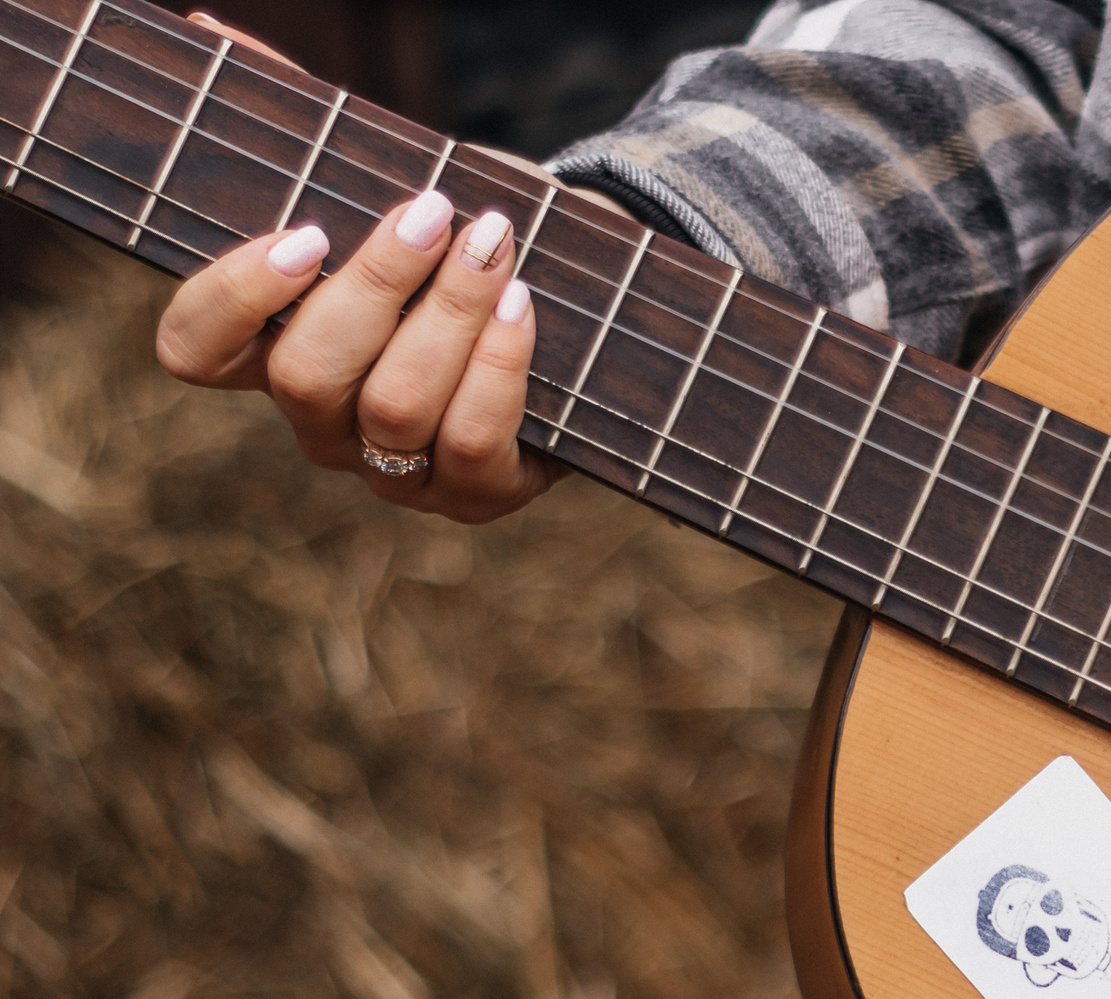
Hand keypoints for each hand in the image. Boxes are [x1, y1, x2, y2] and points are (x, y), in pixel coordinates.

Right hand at [152, 16, 561, 522]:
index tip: (303, 233)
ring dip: (450, 316)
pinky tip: (521, 305)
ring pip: (395, 407)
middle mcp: (322, 423)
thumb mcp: (386, 186)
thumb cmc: (457, 247)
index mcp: (271, 353)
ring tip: (494, 245)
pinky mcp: (473, 494)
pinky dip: (499, 368)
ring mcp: (394, 469)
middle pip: (307, 375)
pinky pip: (472, 441)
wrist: (572, 309)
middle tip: (434, 214)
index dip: (232, 299)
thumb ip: (307, 126)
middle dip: (376, 286)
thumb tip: (217, 32)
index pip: (193, 351)